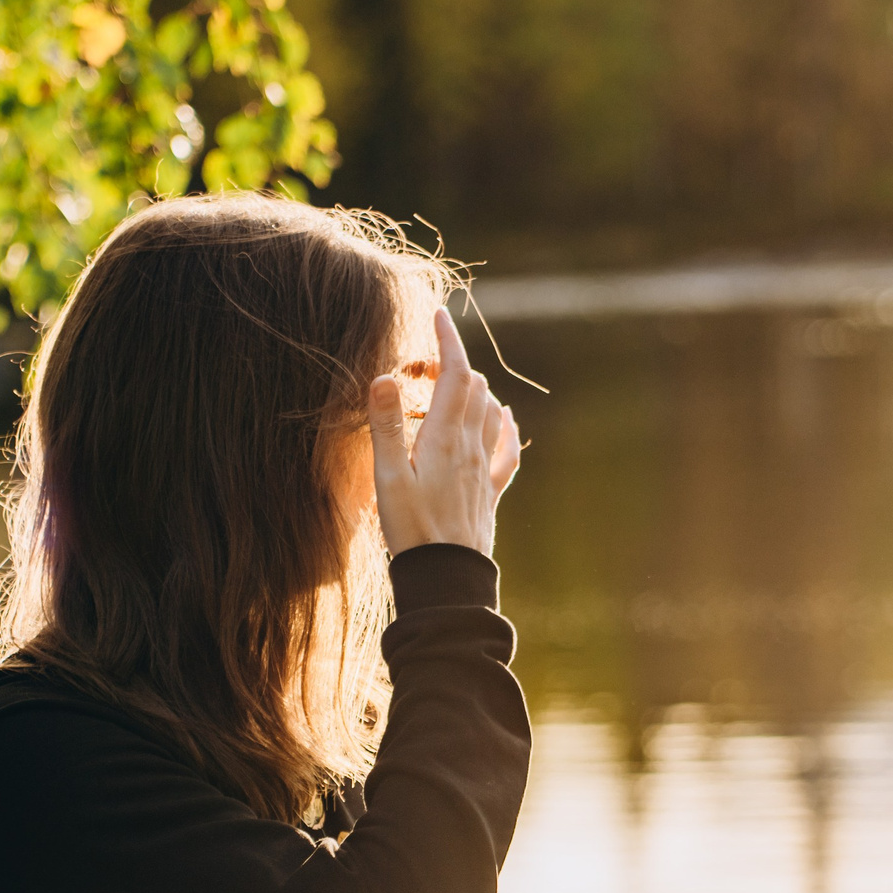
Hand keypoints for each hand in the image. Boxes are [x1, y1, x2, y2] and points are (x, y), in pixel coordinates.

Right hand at [366, 307, 520, 556]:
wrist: (447, 578)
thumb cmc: (411, 530)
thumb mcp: (386, 478)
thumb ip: (386, 426)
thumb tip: (385, 376)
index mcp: (445, 438)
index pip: (455, 374)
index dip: (449, 340)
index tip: (438, 314)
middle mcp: (472, 447)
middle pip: (474, 387)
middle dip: (453, 363)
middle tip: (422, 363)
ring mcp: (485, 469)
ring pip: (491, 412)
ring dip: (475, 389)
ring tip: (451, 383)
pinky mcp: (490, 491)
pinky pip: (506, 449)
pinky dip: (504, 425)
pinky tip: (503, 419)